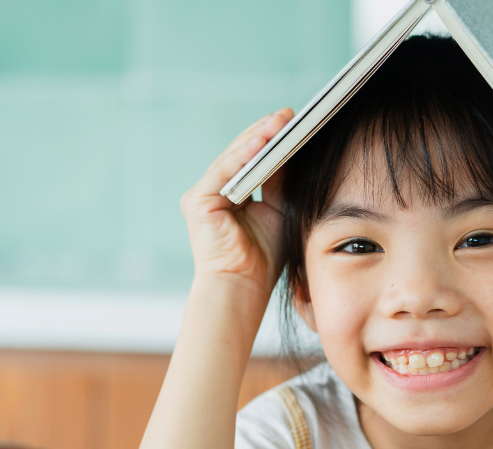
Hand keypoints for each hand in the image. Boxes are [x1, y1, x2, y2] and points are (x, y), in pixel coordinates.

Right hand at [180, 108, 293, 292]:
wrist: (243, 288)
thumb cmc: (263, 260)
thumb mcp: (279, 211)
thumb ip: (281, 183)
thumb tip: (295, 151)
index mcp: (231, 194)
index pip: (252, 159)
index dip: (272, 141)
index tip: (294, 123)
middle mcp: (213, 191)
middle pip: (242, 154)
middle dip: (266, 133)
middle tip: (289, 115)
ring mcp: (202, 194)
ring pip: (233, 158)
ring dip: (257, 137)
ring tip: (279, 121)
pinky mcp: (198, 201)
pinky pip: (224, 171)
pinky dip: (243, 155)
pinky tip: (262, 142)